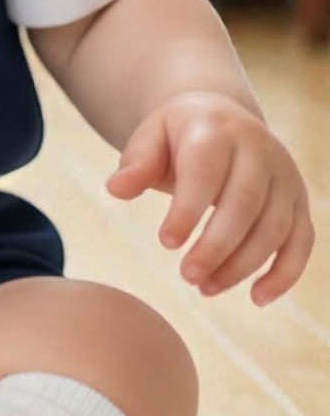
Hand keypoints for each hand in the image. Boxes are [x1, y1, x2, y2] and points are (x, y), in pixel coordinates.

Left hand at [106, 90, 315, 305]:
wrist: (220, 117)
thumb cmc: (176, 137)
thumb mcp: (150, 138)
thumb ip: (136, 164)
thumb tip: (114, 189)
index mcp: (216, 130)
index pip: (205, 174)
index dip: (187, 210)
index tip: (165, 243)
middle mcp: (260, 150)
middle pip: (245, 204)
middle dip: (217, 246)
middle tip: (187, 276)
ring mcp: (285, 176)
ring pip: (275, 227)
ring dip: (243, 264)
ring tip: (205, 288)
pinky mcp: (299, 201)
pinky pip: (302, 240)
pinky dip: (285, 272)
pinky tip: (258, 298)